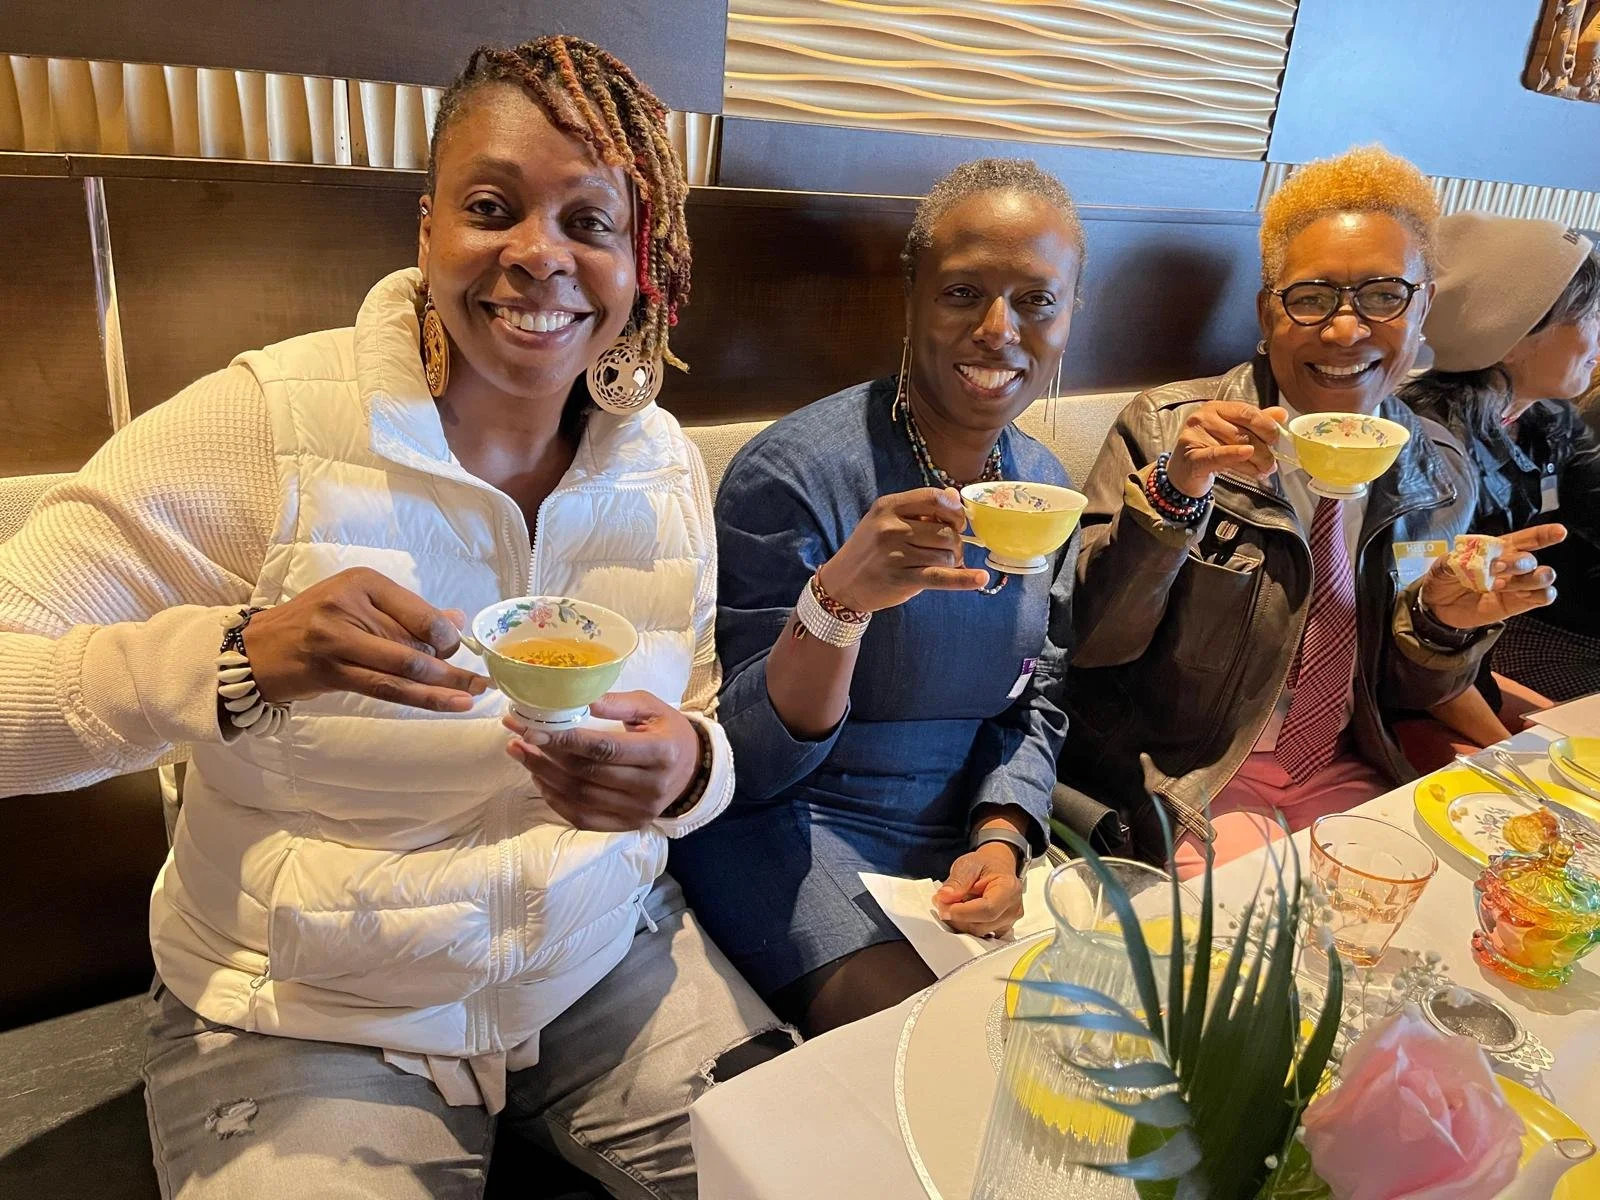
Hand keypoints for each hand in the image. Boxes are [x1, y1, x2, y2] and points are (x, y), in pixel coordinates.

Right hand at [242, 567, 486, 710]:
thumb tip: (457, 621)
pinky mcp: (330, 670)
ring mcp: (337, 638)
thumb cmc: (314, 624)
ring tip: (473, 695)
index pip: (420, 611)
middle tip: (479, 682)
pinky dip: (422, 698)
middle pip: (414, 642)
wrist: (257, 650)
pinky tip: (449, 703)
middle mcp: (349, 605)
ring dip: (444, 685)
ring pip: (403, 668)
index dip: (446, 636)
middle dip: (450, 666)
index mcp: (362, 582)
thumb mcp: (357, 604)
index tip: (455, 650)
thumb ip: (407, 614)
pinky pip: (385, 687)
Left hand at [504, 691, 701, 831]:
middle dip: (545, 754)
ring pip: (579, 796)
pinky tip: (539, 778)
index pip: (604, 748)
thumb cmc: (668, 732)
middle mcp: (650, 787)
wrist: (692, 771)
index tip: (533, 727)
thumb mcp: (651, 708)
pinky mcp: (626, 825)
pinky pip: (582, 817)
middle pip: (586, 773)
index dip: (565, 739)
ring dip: (543, 775)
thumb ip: (617, 702)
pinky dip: (555, 799)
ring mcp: (638, 811)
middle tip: (518, 735)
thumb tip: (578, 699)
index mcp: (660, 753)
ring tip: (520, 752)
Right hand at [817, 488, 988, 612]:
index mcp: (888, 506)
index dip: (954, 511)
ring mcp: (895, 554)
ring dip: (951, 563)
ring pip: (946, 555)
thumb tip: (955, 495)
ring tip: (938, 566)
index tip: (958, 522)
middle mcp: (891, 527)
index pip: (934, 498)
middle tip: (946, 551)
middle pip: (946, 532)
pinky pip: (940, 577)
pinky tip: (979, 578)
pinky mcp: (901, 579)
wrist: (841, 583)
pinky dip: (963, 579)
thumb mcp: (885, 520)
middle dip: (955, 543)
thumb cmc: (868, 549)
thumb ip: (919, 508)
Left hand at [934, 843, 1023, 937]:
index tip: (943, 907)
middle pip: (981, 925)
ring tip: (952, 904)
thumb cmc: (985, 865)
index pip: (987, 909)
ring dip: (959, 921)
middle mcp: (1013, 909)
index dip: (962, 912)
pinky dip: (966, 926)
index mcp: (1009, 889)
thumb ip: (957, 881)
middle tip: (942, 902)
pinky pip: (979, 935)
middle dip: (957, 917)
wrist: (996, 868)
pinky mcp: (1001, 930)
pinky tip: (962, 913)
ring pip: (978, 932)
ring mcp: (1009, 922)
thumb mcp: (968, 864)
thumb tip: (944, 897)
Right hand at [1165, 402, 1286, 498]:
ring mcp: (1195, 435)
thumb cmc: (1209, 450)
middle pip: (1243, 432)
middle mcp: (1203, 417)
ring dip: (1254, 463)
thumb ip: (1255, 422)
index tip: (1276, 440)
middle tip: (1271, 464)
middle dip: (1263, 451)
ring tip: (1263, 471)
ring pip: (1235, 447)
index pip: (1247, 412)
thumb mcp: (1232, 433)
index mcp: (1216, 408)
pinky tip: (1247, 456)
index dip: (1266, 426)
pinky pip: (1217, 455)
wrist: (1183, 472)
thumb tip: (1281, 414)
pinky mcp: (1191, 456)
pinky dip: (1233, 456)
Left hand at [1420, 525, 1566, 629]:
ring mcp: (1517, 585)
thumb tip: (1471, 560)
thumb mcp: (1443, 565)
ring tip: (1500, 585)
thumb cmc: (1444, 579)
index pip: (1527, 539)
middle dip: (1517, 563)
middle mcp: (1512, 565)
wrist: (1437, 606)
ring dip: (1527, 580)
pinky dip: (1539, 595)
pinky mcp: (1518, 603)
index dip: (1544, 534)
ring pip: (1543, 577)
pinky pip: (1543, 597)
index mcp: (1498, 549)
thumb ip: (1458, 560)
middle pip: (1531, 559)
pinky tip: (1520, 594)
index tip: (1559, 532)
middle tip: (1496, 569)